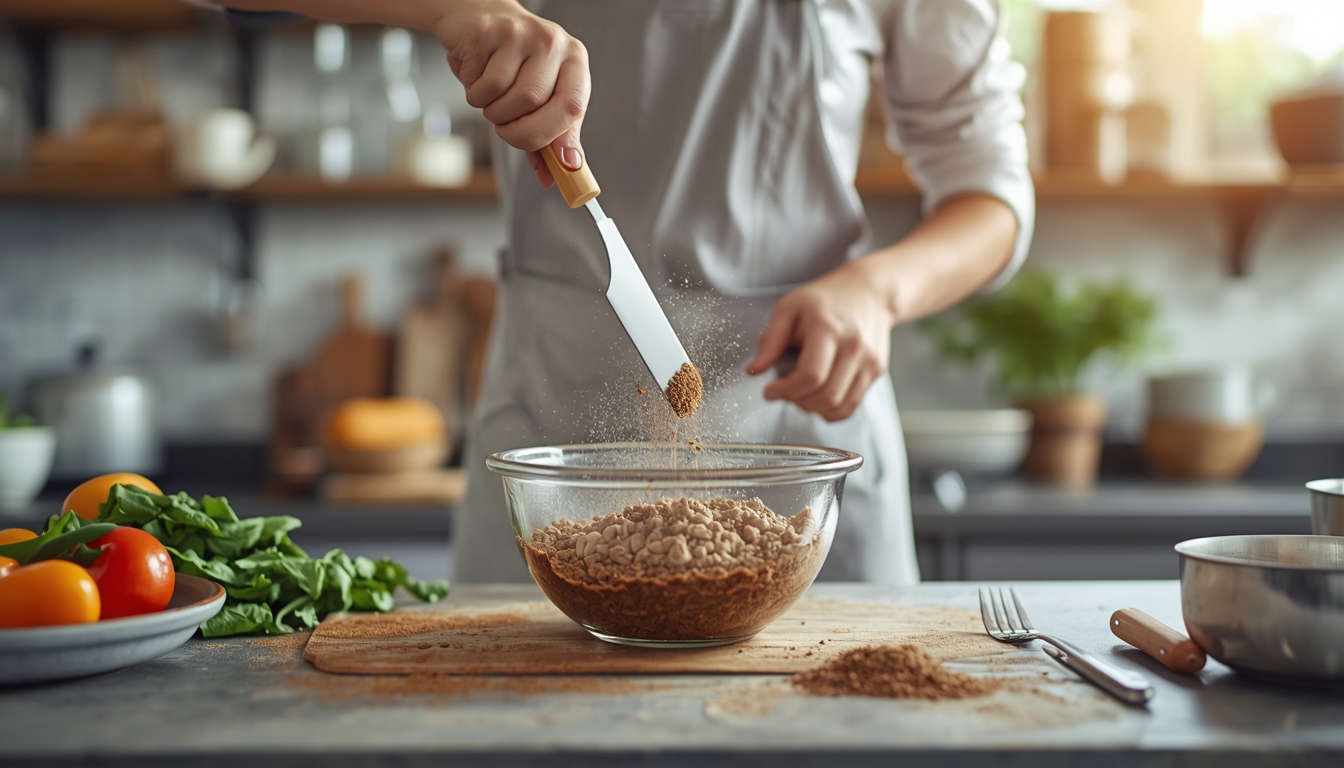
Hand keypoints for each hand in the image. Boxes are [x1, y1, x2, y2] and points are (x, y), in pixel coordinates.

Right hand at [432, 0, 588, 185]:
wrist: (479, 16)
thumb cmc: (514, 63)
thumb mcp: (542, 96)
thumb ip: (551, 134)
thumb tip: (557, 174)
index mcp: (574, 60)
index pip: (573, 105)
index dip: (561, 138)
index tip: (559, 165)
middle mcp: (552, 42)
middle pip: (534, 103)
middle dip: (516, 131)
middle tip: (506, 129)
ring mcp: (519, 33)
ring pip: (505, 97)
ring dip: (493, 112)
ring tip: (491, 98)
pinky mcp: (487, 32)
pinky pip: (480, 84)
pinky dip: (475, 95)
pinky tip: (477, 79)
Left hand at [746, 260, 896, 421]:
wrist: (868, 291)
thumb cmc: (825, 299)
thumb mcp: (789, 308)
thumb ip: (770, 340)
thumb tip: (754, 370)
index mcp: (829, 329)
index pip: (811, 376)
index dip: (786, 390)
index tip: (770, 391)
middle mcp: (854, 347)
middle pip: (826, 396)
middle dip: (798, 401)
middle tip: (785, 391)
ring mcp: (869, 360)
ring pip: (840, 406)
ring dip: (814, 409)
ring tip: (801, 394)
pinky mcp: (877, 370)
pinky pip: (853, 405)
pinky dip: (832, 410)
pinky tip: (819, 397)